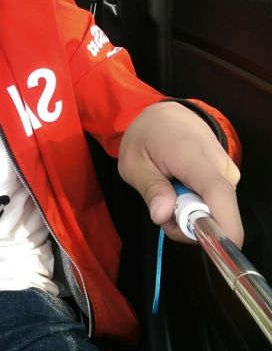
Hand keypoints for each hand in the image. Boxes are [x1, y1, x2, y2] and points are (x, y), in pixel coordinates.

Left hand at [118, 101, 242, 245]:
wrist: (167, 114)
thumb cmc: (146, 135)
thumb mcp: (133, 161)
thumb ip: (150, 188)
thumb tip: (162, 216)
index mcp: (193, 157)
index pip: (218, 195)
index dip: (222, 228)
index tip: (211, 248)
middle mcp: (220, 166)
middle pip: (217, 213)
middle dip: (187, 223)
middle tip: (159, 207)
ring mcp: (228, 172)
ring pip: (215, 211)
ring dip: (189, 212)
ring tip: (168, 189)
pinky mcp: (228, 178)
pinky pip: (214, 203)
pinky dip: (195, 204)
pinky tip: (181, 187)